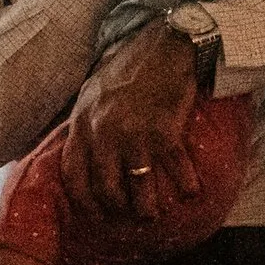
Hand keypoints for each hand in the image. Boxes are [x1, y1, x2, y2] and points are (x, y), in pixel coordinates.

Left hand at [60, 26, 203, 223]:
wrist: (163, 46)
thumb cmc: (128, 68)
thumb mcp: (92, 93)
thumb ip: (86, 123)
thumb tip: (84, 150)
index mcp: (83, 123)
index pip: (73, 173)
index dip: (82, 199)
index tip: (92, 213)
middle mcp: (104, 133)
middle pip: (105, 187)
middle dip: (116, 209)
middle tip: (126, 217)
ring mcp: (134, 134)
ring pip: (137, 185)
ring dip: (147, 207)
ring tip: (153, 216)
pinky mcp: (164, 131)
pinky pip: (175, 169)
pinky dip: (186, 185)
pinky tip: (192, 194)